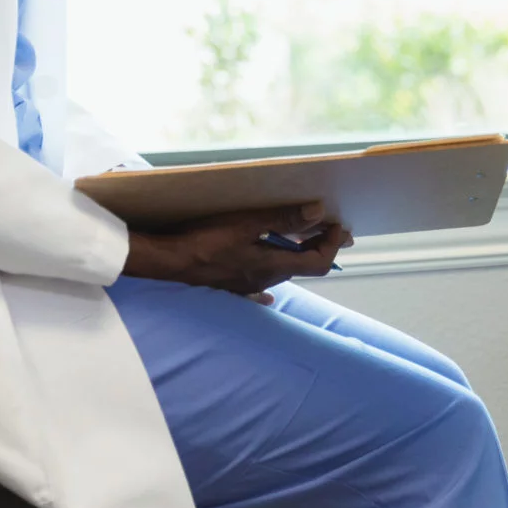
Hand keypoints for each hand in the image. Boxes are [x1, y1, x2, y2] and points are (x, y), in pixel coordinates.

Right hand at [121, 203, 350, 302]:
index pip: (317, 262)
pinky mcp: (230, 286)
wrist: (168, 262)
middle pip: (301, 266)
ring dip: (298, 255)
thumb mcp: (247, 223)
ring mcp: (247, 286)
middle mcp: (264, 280)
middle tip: (333, 230)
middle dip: (320, 246)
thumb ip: (283, 219)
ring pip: (281, 272)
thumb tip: (318, 213)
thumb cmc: (207, 240)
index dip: (332, 245)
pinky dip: (270, 282)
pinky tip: (269, 294)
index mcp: (272, 266)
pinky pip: (257, 289)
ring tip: (305, 240)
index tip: (339, 226)